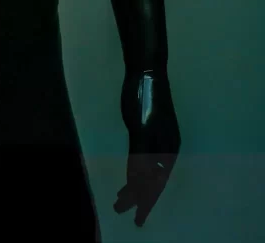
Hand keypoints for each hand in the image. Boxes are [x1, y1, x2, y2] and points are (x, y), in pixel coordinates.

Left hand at [114, 69, 180, 227]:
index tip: (134, 217)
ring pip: (146, 168)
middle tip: (121, 211)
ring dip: (134, 184)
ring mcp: (157, 137)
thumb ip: (140, 155)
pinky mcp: (147, 128)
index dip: (144, 201)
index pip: (155, 182)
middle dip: (138, 197)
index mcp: (167, 148)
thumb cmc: (145, 99)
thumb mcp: (141, 128)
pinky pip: (141, 155)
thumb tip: (138, 182)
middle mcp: (165, 146)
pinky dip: (134, 168)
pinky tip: (129, 175)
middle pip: (151, 178)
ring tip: (121, 198)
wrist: (146, 71)